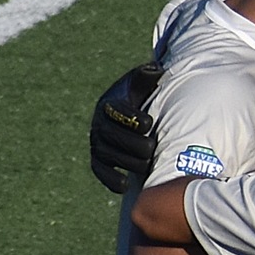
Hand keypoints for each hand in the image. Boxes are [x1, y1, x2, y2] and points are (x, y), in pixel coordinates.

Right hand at [89, 62, 162, 192]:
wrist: (132, 114)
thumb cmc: (140, 97)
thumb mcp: (143, 83)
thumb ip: (147, 76)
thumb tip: (155, 69)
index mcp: (110, 103)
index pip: (116, 110)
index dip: (131, 118)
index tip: (148, 124)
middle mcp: (100, 123)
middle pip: (112, 135)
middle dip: (132, 143)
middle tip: (152, 148)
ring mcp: (98, 143)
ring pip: (108, 155)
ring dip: (128, 161)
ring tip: (147, 165)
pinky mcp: (99, 160)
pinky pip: (100, 171)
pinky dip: (110, 179)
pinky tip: (125, 185)